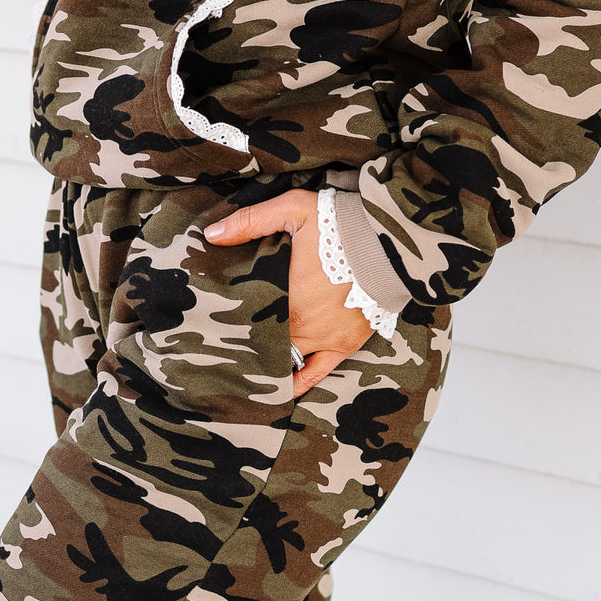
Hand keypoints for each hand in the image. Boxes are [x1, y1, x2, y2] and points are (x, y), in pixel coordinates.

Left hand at [204, 189, 373, 395]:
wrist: (389, 243)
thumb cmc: (341, 226)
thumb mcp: (294, 211)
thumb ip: (251, 221)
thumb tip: (211, 234)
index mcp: (284, 299)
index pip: (246, 320)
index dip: (230, 326)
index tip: (215, 328)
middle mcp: (301, 327)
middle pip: (263, 344)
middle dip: (245, 346)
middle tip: (226, 351)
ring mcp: (323, 340)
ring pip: (285, 362)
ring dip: (268, 365)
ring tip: (248, 371)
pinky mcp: (344, 346)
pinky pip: (317, 374)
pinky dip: (299, 384)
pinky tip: (282, 390)